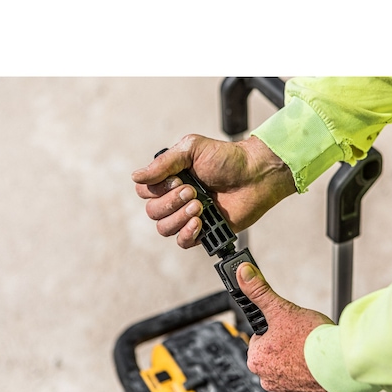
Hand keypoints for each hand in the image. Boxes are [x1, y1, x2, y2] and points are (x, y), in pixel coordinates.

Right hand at [132, 134, 295, 248]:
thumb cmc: (227, 159)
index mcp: (170, 178)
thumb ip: (163, 163)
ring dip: (179, 217)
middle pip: (152, 211)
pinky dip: (186, 234)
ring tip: (200, 206)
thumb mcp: (192, 149)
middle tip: (194, 191)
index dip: (157, 188)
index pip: (144, 191)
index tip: (178, 179)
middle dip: (171, 202)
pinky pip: (182, 242)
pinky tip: (199, 224)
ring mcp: (188, 216)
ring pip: (164, 228)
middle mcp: (175, 198)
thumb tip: (136, 176)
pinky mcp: (203, 231)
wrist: (255, 175)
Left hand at [236, 262, 341, 391]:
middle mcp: (267, 378)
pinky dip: (305, 387)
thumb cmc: (313, 339)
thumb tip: (242, 273)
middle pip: (272, 357)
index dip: (274, 330)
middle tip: (301, 339)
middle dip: (284, 348)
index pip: (260, 340)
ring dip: (296, 365)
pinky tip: (312, 375)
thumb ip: (259, 291)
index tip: (287, 328)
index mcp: (257, 358)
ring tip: (312, 354)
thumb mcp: (281, 308)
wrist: (343, 363)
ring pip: (285, 374)